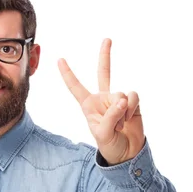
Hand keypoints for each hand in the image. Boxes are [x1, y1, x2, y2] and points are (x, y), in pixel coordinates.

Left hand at [58, 38, 144, 164]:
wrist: (127, 152)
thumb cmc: (110, 145)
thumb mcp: (103, 134)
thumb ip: (111, 116)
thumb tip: (122, 99)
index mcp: (89, 106)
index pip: (76, 88)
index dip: (68, 74)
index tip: (59, 60)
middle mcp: (103, 99)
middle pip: (104, 72)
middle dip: (105, 56)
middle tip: (107, 39)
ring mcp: (118, 99)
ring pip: (121, 92)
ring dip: (122, 110)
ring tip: (120, 124)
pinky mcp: (132, 101)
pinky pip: (133, 96)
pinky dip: (132, 109)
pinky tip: (129, 119)